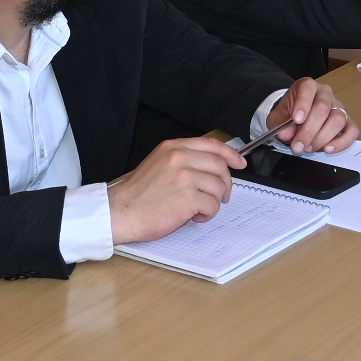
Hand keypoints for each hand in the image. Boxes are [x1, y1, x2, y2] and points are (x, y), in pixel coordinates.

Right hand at [109, 137, 242, 242]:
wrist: (121, 211)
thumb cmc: (139, 193)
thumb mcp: (159, 163)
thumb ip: (183, 159)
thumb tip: (213, 166)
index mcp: (173, 147)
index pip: (212, 145)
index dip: (230, 154)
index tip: (239, 163)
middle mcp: (179, 158)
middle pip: (220, 166)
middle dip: (225, 183)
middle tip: (220, 196)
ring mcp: (184, 177)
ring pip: (219, 187)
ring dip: (214, 201)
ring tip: (198, 208)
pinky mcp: (188, 198)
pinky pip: (212, 205)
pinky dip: (207, 214)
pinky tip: (193, 216)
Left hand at [267, 76, 358, 153]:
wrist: (298, 119)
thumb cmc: (290, 115)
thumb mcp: (278, 118)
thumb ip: (279, 124)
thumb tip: (286, 134)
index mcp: (307, 86)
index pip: (307, 89)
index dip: (303, 104)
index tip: (297, 120)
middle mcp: (325, 94)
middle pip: (323, 108)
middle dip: (309, 131)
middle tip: (298, 146)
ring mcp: (339, 107)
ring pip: (338, 119)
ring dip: (322, 138)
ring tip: (309, 148)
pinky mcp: (348, 122)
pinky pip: (352, 131)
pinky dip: (342, 142)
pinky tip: (328, 149)